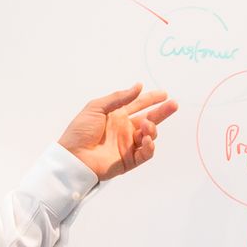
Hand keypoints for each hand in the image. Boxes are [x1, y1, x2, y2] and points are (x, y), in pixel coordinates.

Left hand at [58, 82, 178, 181]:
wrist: (73, 156)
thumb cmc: (80, 131)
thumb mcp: (96, 108)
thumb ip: (119, 98)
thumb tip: (138, 86)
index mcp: (117, 116)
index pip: (138, 105)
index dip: (151, 99)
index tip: (163, 94)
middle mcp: (124, 129)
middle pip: (149, 119)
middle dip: (162, 112)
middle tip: (173, 104)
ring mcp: (127, 145)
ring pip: (149, 135)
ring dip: (152, 129)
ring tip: (146, 124)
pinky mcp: (129, 160)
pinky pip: (145, 153)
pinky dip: (149, 146)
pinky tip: (147, 139)